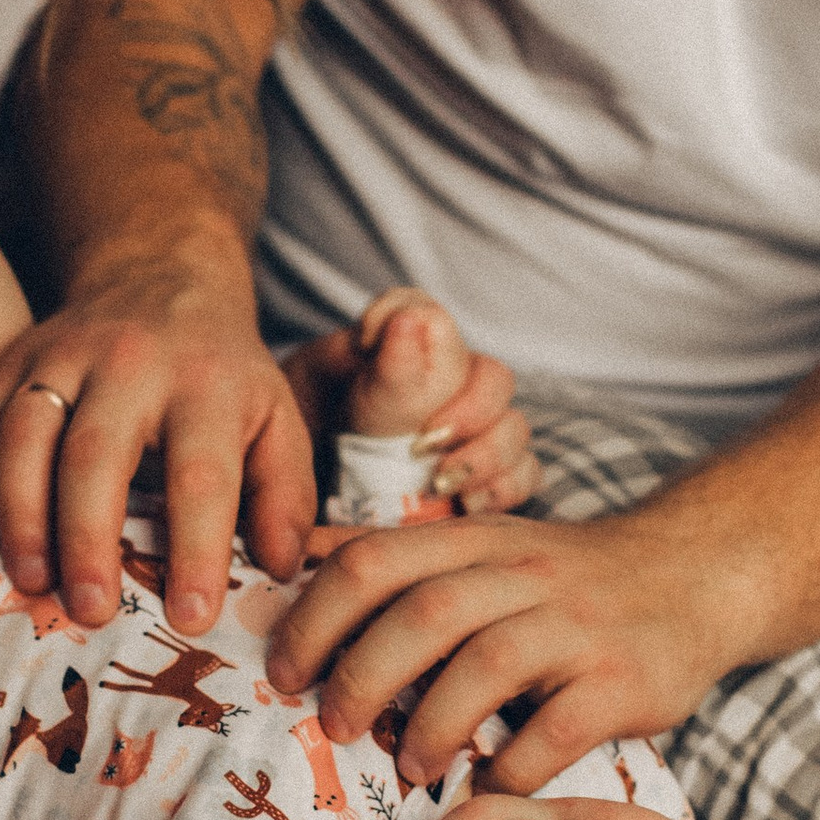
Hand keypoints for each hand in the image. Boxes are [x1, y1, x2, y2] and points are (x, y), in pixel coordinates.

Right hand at [0, 264, 316, 639]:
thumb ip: (286, 495)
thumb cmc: (222, 373)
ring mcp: (60, 356)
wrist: (160, 275)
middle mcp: (130, 364)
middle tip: (91, 611)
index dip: (196, 550)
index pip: (201, 474)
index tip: (192, 617)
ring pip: (24, 434)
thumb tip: (279, 570)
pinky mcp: (11, 360)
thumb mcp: (277, 420)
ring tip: (31, 581)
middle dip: (88, 539)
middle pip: (96, 453)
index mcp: (207, 385)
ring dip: (20, 514)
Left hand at [265, 502, 744, 789]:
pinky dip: (509, 767)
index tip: (283, 671)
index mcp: (474, 542)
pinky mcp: (621, 682)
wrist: (694, 573)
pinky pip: (554, 732)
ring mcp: (576, 627)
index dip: (315, 617)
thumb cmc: (564, 578)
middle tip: (335, 727)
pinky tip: (485, 785)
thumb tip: (292, 563)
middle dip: (361, 678)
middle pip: (421, 616)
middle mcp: (523, 574)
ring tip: (408, 765)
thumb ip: (399, 558)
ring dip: (429, 728)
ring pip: (484, 668)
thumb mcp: (483, 546)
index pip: (374, 561)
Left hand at [275, 318, 535, 516]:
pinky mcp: (486, 478)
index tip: (375, 355)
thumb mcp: (320, 399)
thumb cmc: (305, 439)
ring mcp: (472, 431)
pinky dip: (502, 488)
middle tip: (421, 443)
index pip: (428, 317)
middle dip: (466, 411)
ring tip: (440, 482)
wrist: (295, 498)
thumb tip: (414, 323)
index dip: (418, 332)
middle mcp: (446, 383)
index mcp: (399, 348)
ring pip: (513, 427)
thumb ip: (376, 370)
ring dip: (485, 455)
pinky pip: (524, 474)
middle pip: (492, 378)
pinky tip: (465, 502)